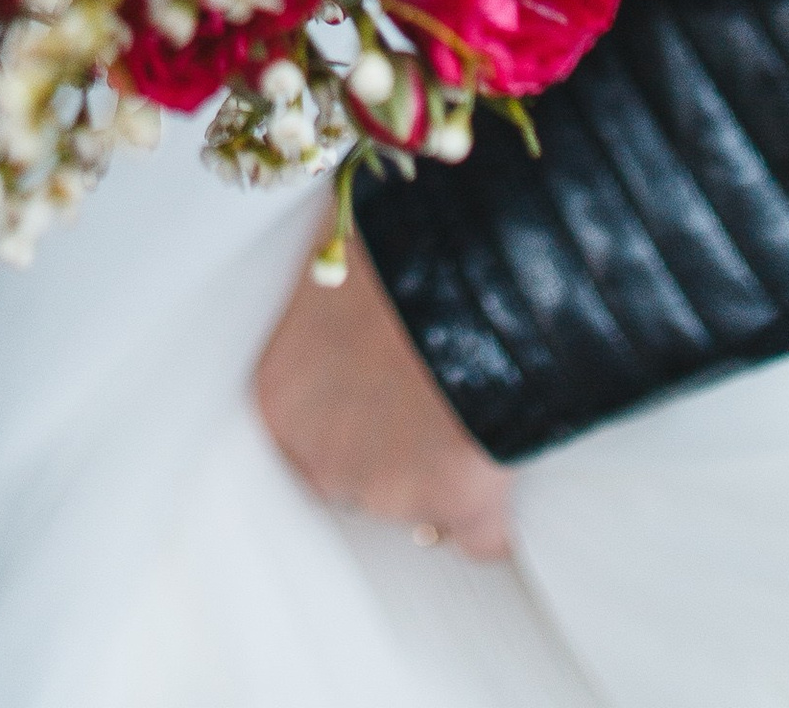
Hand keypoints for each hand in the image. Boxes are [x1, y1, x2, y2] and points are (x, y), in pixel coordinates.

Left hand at [254, 224, 511, 561]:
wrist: (470, 267)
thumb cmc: (394, 248)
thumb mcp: (336, 263)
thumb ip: (326, 305)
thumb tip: (337, 288)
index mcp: (283, 401)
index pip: (307, 434)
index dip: (350, 410)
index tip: (376, 390)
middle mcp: (324, 461)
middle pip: (355, 478)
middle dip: (390, 448)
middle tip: (425, 397)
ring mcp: (390, 495)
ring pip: (416, 504)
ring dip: (440, 472)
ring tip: (470, 408)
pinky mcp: (459, 509)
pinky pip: (481, 539)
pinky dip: (496, 516)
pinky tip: (506, 478)